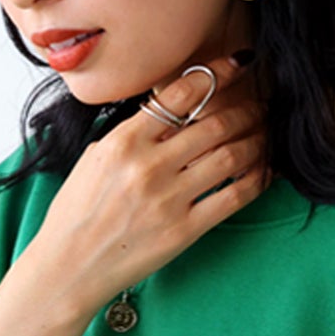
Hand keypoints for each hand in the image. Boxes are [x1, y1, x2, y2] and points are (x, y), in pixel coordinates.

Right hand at [24, 52, 272, 320]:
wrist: (69, 268)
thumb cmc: (77, 214)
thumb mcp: (96, 159)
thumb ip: (133, 135)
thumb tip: (169, 113)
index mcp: (125, 141)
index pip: (182, 94)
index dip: (218, 75)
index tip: (238, 67)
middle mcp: (149, 166)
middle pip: (215, 124)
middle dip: (247, 111)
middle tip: (260, 108)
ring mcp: (168, 200)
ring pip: (230, 157)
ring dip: (256, 142)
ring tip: (265, 137)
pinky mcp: (183, 231)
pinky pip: (232, 197)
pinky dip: (256, 181)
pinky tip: (264, 173)